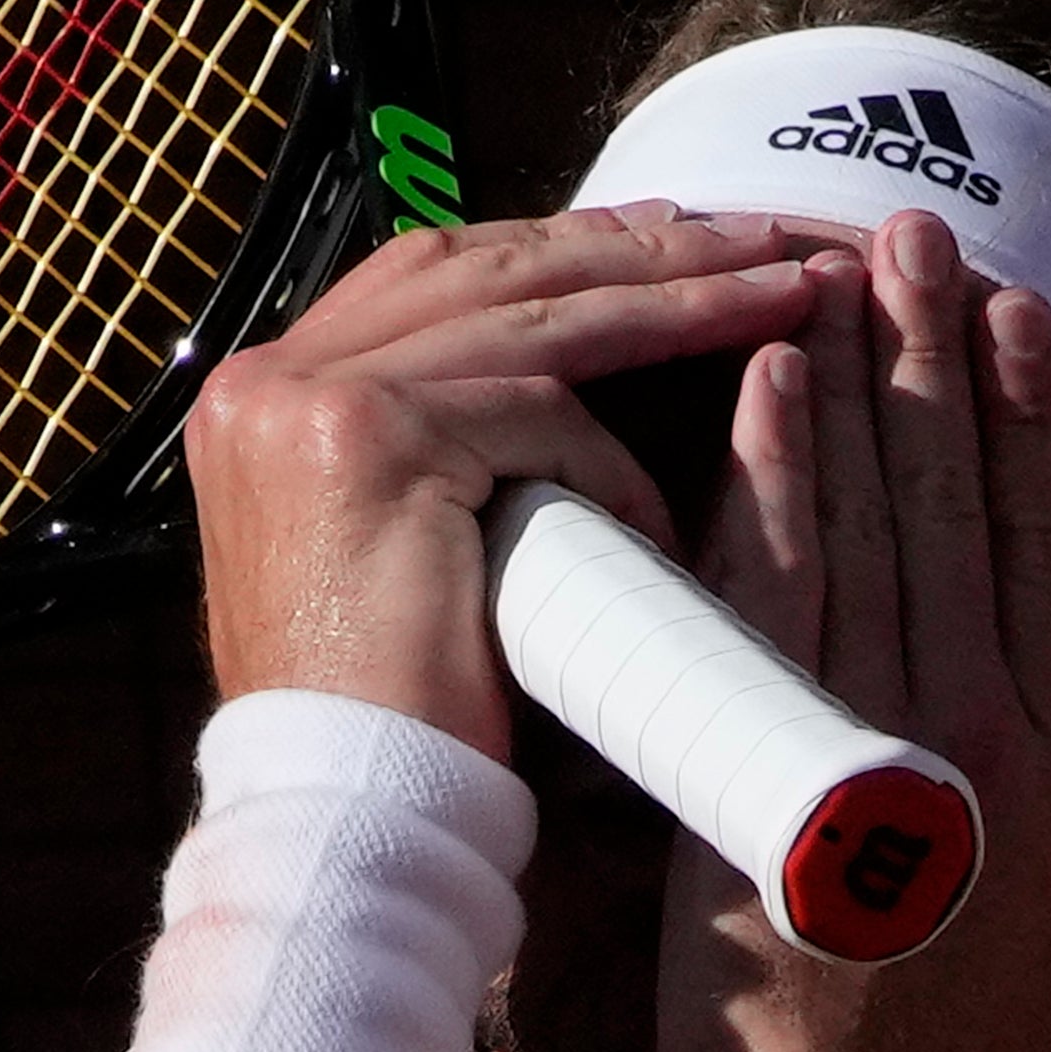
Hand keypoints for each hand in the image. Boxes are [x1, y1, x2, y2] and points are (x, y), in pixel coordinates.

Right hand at [184, 207, 814, 756]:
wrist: (341, 817)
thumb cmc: (392, 718)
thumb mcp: (400, 551)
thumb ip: (440, 453)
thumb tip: (560, 385)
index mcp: (262, 395)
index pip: (430, 276)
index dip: (557, 250)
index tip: (668, 240)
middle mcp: (263, 379)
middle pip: (484, 268)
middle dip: (636, 247)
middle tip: (762, 234)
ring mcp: (302, 399)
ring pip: (529, 322)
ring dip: (676, 300)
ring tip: (788, 289)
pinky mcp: (366, 439)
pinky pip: (540, 418)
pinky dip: (616, 469)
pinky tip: (668, 522)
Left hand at [658, 211, 1050, 1051]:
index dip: (1034, 428)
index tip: (1020, 323)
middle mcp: (985, 736)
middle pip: (964, 502)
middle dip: (940, 355)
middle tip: (917, 236)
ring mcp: (880, 745)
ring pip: (871, 518)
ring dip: (855, 380)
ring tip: (837, 265)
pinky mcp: (776, 769)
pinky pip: (773, 587)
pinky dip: (772, 476)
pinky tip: (761, 383)